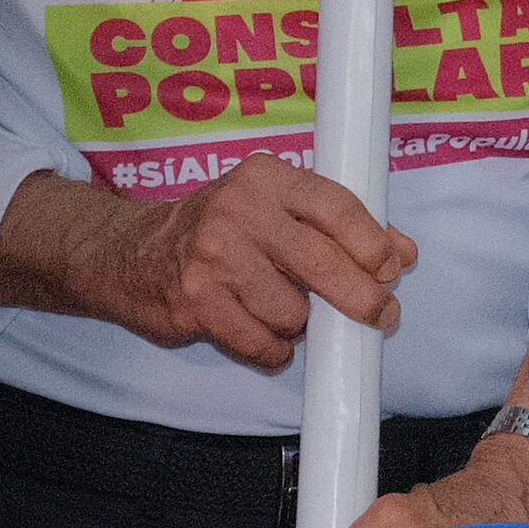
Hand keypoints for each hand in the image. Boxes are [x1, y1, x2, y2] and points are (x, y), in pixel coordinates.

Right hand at [105, 151, 415, 367]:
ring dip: (299, 323)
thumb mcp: (272, 207)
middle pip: (322, 262)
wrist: (127, 252)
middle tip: (382, 315)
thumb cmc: (216, 229)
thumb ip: (336, 225)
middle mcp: (238, 212)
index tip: (393, 268)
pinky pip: (259, 342)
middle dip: (361, 297)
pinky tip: (266, 335)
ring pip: (292, 311)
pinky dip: (273, 349)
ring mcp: (212, 258)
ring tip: (283, 309)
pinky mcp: (194, 302)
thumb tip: (402, 253)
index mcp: (265, 178)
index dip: (373, 242)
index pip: (337, 207)